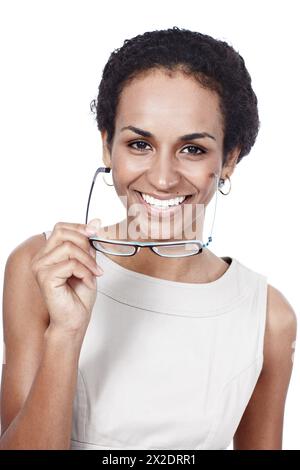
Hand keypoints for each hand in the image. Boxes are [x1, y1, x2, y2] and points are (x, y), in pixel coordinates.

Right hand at [31, 220, 102, 336]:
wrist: (75, 319)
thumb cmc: (79, 296)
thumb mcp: (88, 263)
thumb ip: (88, 244)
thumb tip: (95, 222)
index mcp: (48, 253)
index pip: (61, 228)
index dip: (79, 227)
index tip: (95, 232)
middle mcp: (41, 258)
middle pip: (63, 233)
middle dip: (85, 244)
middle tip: (94, 261)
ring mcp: (40, 267)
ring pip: (69, 248)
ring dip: (88, 261)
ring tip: (94, 274)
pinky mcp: (45, 278)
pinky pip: (71, 264)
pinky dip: (85, 272)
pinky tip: (88, 282)